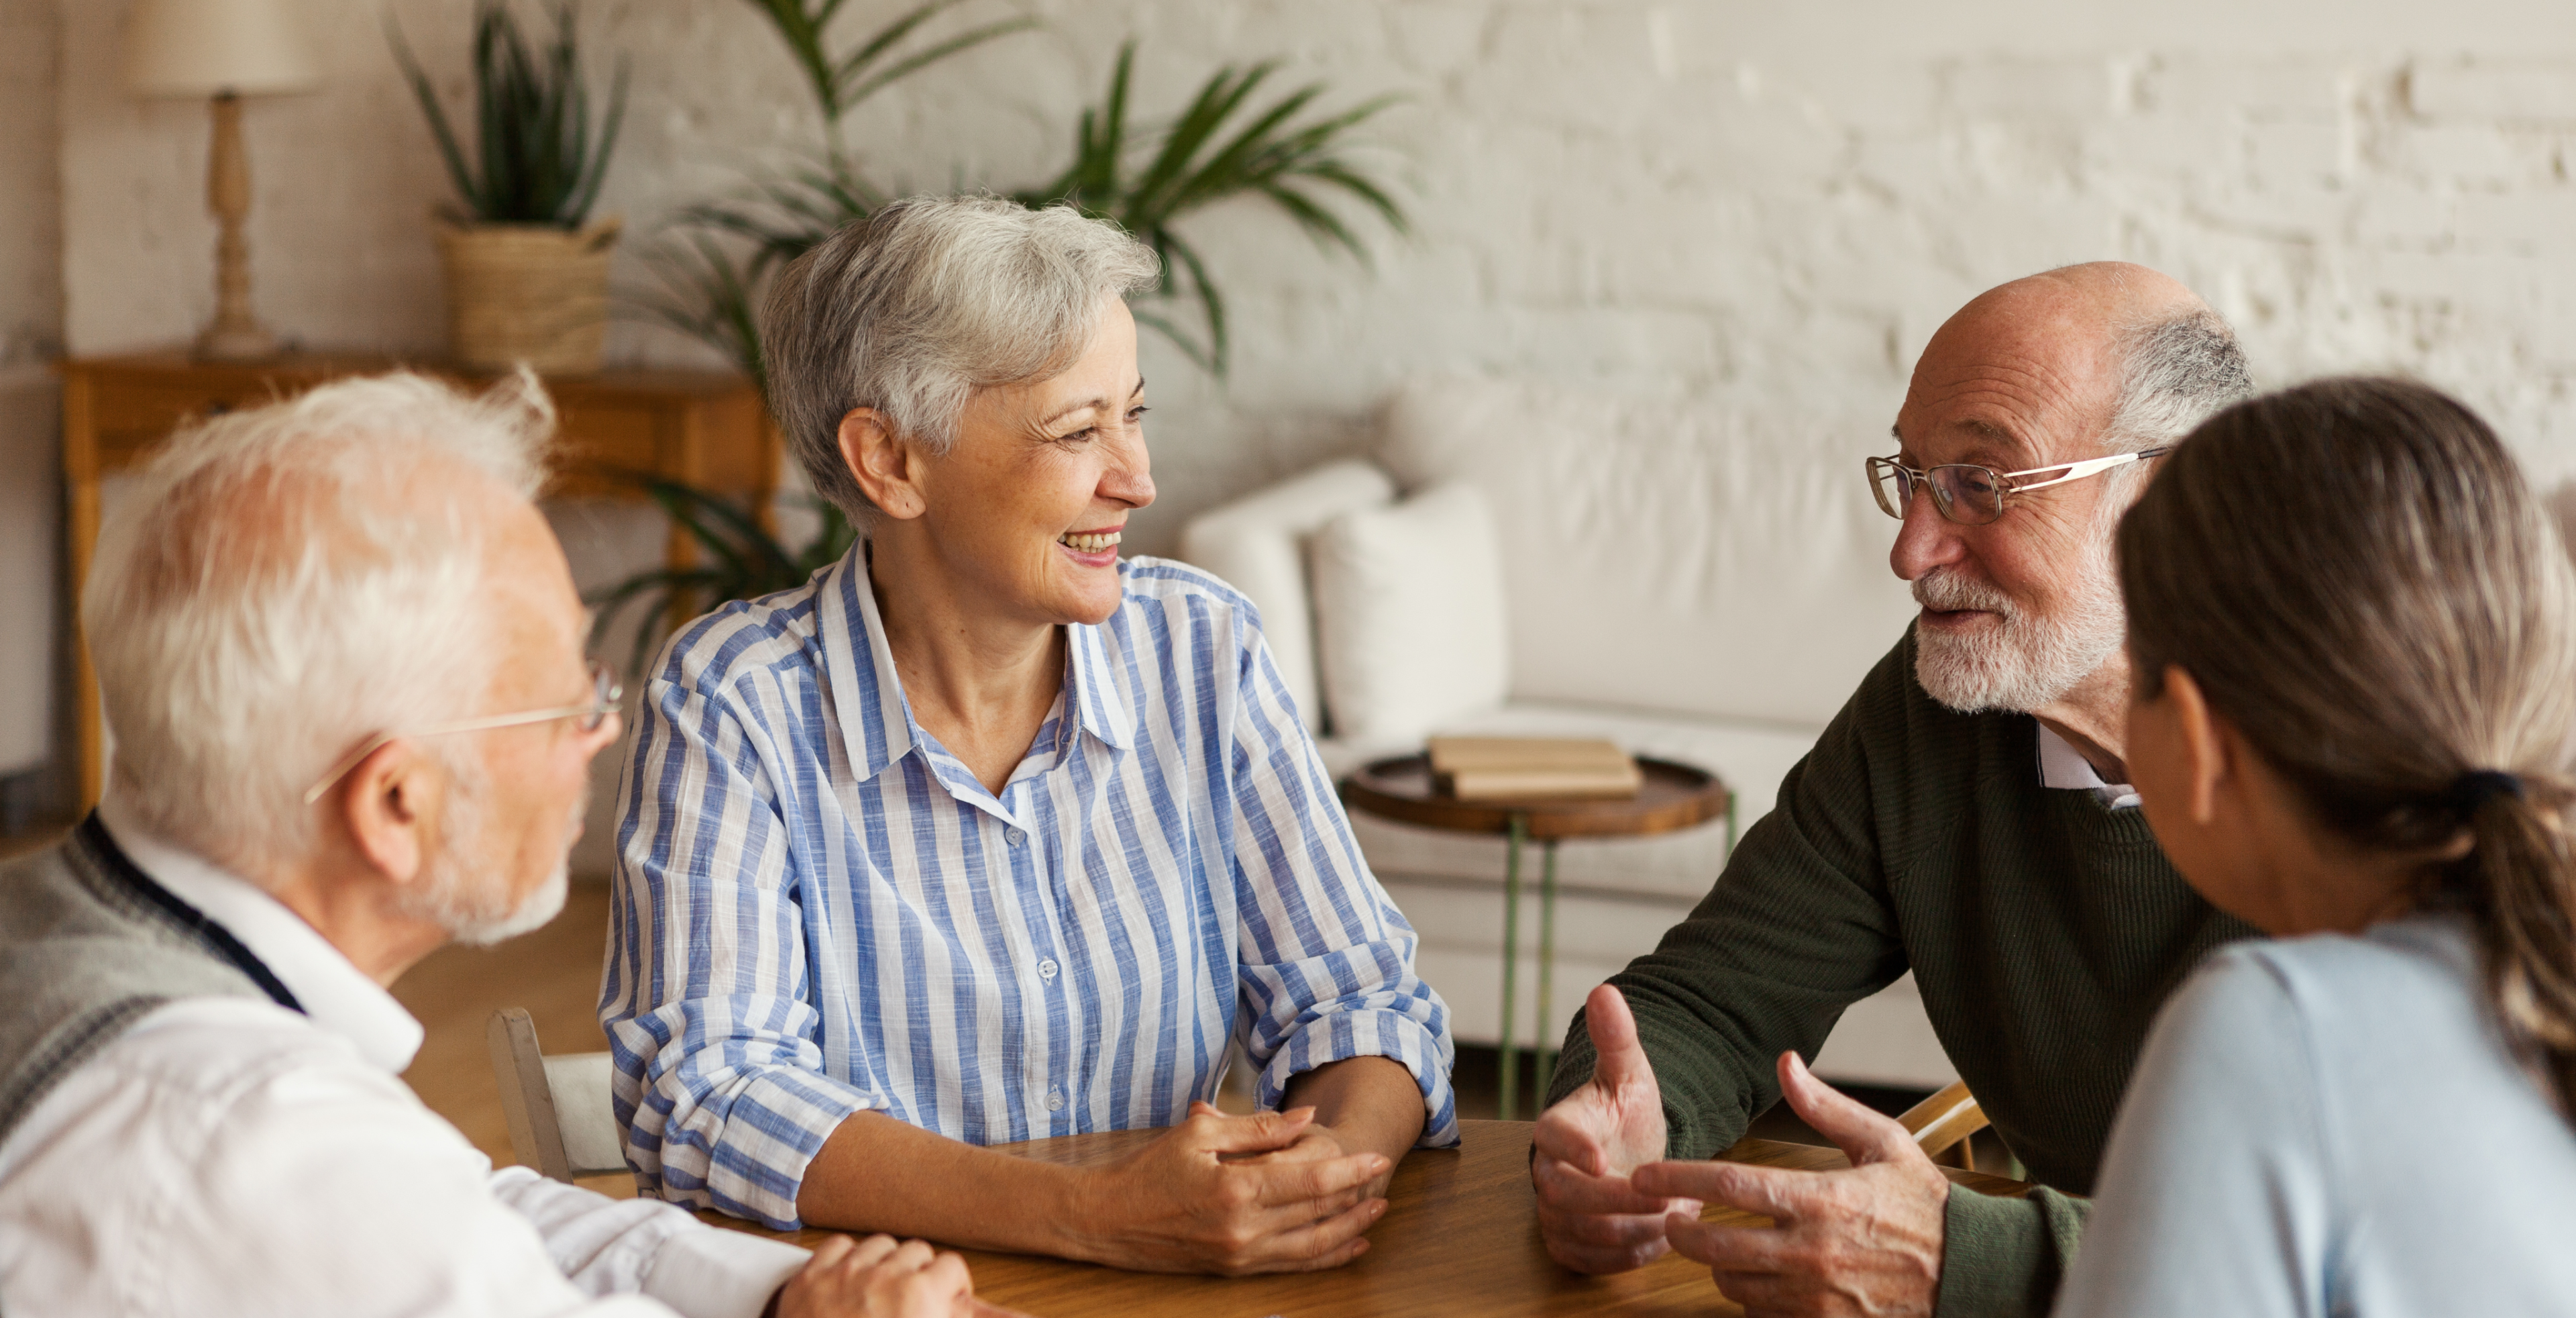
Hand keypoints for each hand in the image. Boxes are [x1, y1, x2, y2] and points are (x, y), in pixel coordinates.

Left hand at [773, 1233, 1020, 1317]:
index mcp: (921, 1298)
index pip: (953, 1267)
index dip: (950, 1289)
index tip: (941, 1305)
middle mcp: (885, 1278)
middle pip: (917, 1250)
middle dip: (917, 1274)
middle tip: (909, 1306)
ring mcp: (844, 1275)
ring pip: (879, 1243)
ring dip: (882, 1265)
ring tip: (878, 1296)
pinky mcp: (810, 1279)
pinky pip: (840, 1245)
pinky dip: (845, 1261)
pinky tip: (848, 1287)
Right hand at [1066, 1102, 1390, 1274]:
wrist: (1107, 1221)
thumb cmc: (1149, 1170)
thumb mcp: (1199, 1134)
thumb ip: (1256, 1128)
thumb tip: (1305, 1119)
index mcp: (1236, 1188)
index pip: (1311, 1180)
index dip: (1351, 1170)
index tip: (1376, 1157)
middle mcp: (1243, 1228)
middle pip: (1319, 1213)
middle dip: (1357, 1196)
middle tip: (1384, 1178)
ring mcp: (1240, 1254)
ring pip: (1313, 1245)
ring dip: (1350, 1229)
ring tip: (1376, 1211)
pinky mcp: (1235, 1269)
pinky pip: (1293, 1266)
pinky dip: (1326, 1257)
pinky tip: (1348, 1246)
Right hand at [1532, 984, 1696, 1273]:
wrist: (1629, 1152)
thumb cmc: (1626, 1112)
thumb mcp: (1630, 1072)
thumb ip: (1617, 1038)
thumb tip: (1605, 991)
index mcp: (1556, 1125)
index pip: (1549, 1137)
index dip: (1572, 1150)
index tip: (1604, 1161)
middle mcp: (1546, 1171)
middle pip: (1564, 1195)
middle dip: (1618, 1202)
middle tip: (1669, 1199)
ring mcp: (1553, 1210)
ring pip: (1580, 1233)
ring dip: (1632, 1230)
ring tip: (1676, 1215)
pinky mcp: (1567, 1243)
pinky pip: (1587, 1261)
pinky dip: (1626, 1257)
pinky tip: (1659, 1240)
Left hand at [1631, 1051, 1949, 1317]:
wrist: (1972, 1271)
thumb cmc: (1925, 1202)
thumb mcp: (1883, 1142)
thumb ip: (1826, 1106)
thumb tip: (1786, 1062)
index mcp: (1823, 1199)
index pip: (1731, 1184)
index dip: (1678, 1179)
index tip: (1643, 1177)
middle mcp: (1814, 1252)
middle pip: (1717, 1246)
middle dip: (1681, 1234)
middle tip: (1667, 1220)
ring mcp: (1818, 1297)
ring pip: (1736, 1287)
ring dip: (1717, 1268)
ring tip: (1716, 1248)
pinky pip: (1765, 1316)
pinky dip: (1752, 1300)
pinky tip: (1757, 1280)